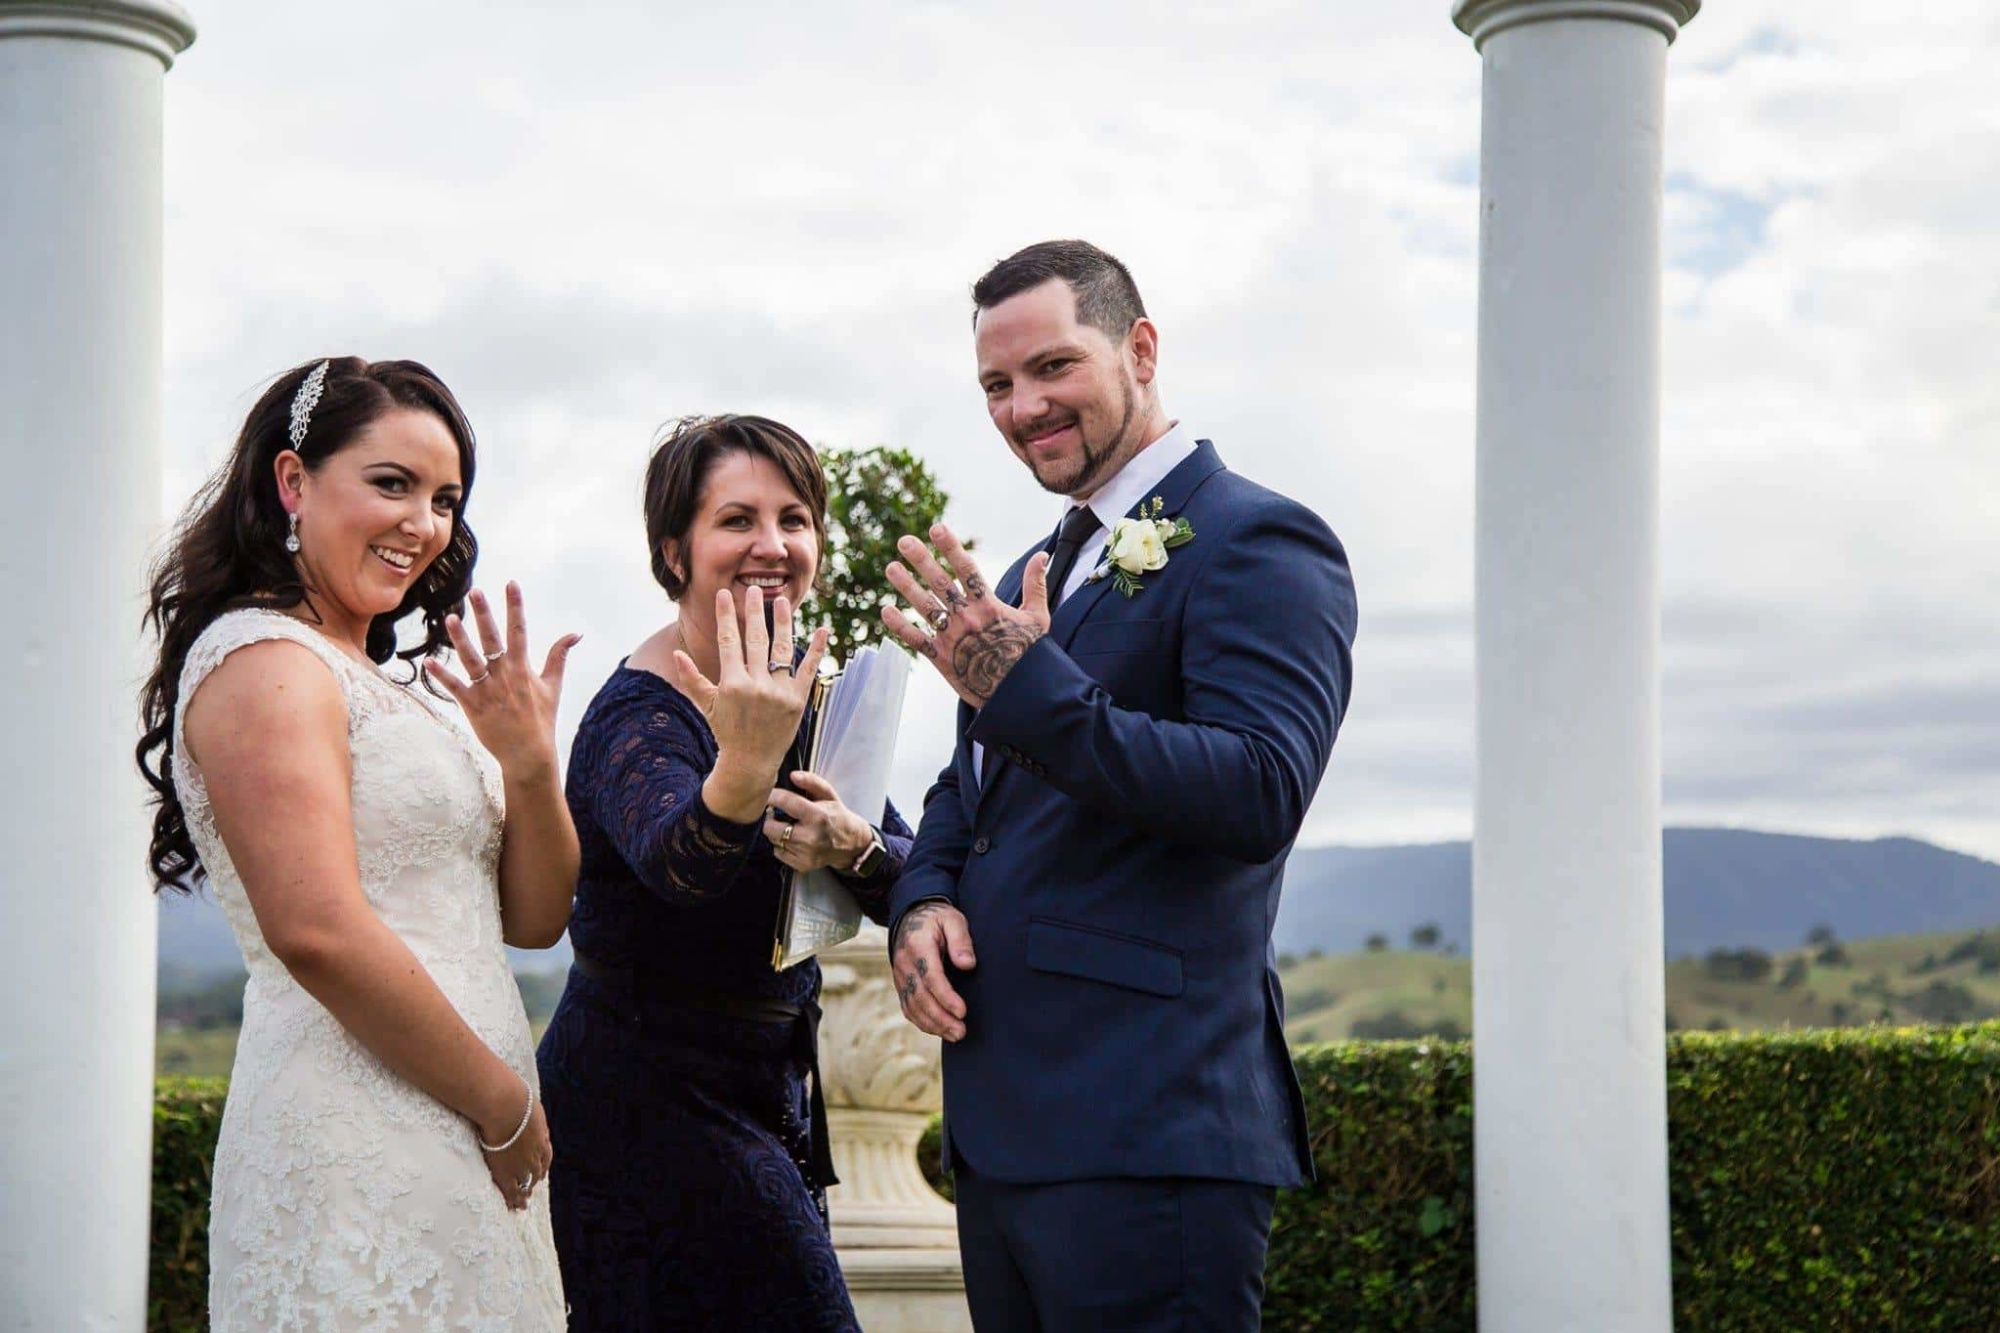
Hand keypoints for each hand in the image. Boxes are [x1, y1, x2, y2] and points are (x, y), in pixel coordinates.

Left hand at [426, 583, 579, 776]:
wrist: (528, 753)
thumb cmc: (541, 718)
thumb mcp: (553, 686)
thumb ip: (559, 656)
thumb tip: (575, 634)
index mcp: (523, 668)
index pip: (520, 630)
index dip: (515, 606)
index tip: (510, 584)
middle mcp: (505, 675)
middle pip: (493, 639)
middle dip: (484, 614)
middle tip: (475, 591)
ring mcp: (488, 690)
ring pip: (471, 659)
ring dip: (460, 639)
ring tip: (450, 618)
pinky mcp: (473, 705)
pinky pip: (454, 687)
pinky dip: (441, 675)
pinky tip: (428, 661)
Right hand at [477, 1080, 551, 1211]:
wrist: (506, 1108)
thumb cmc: (513, 1100)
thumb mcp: (526, 1102)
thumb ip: (523, 1107)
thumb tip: (517, 1095)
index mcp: (541, 1138)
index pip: (544, 1156)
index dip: (541, 1165)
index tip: (540, 1173)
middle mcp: (535, 1154)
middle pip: (536, 1172)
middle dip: (533, 1181)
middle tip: (530, 1188)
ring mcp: (521, 1165)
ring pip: (525, 1185)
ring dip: (524, 1194)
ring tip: (522, 1204)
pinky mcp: (505, 1172)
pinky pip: (510, 1190)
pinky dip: (512, 1199)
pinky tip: (512, 1206)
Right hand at [670, 588, 829, 778]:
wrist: (750, 763)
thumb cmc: (726, 731)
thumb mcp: (706, 706)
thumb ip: (692, 678)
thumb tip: (676, 653)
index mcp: (732, 684)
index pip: (729, 640)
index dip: (727, 615)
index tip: (725, 595)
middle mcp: (756, 686)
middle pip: (756, 639)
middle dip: (754, 612)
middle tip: (754, 590)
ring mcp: (779, 692)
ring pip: (783, 649)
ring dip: (784, 622)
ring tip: (782, 601)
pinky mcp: (798, 700)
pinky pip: (809, 670)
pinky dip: (818, 650)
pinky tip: (823, 630)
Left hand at [765, 771, 871, 873]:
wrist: (851, 844)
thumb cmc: (838, 816)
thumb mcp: (829, 795)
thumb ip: (812, 782)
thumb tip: (793, 776)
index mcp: (818, 816)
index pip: (785, 802)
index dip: (773, 796)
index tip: (770, 794)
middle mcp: (810, 837)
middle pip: (770, 826)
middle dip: (772, 817)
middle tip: (779, 813)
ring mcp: (805, 853)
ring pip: (773, 839)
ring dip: (777, 831)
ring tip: (789, 826)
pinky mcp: (801, 865)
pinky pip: (778, 852)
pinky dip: (782, 845)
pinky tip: (794, 839)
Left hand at [881, 523, 1047, 707]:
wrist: (1021, 696)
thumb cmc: (1030, 656)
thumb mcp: (1038, 618)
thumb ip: (1036, 584)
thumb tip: (1042, 555)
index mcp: (989, 606)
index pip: (967, 569)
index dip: (951, 547)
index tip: (936, 528)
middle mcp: (967, 618)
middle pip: (941, 583)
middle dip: (922, 560)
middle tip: (904, 541)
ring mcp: (952, 639)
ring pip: (925, 608)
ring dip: (906, 587)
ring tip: (890, 567)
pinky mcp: (941, 660)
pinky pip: (916, 640)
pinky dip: (900, 627)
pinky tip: (885, 611)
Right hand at [891, 900, 976, 1041]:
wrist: (911, 917)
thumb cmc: (937, 919)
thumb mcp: (952, 920)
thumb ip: (961, 940)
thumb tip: (968, 965)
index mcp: (918, 945)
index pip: (931, 977)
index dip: (946, 997)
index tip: (962, 1011)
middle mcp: (905, 964)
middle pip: (920, 997)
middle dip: (941, 1018)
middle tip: (961, 1031)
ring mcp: (900, 976)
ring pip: (913, 1007)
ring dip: (933, 1025)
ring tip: (955, 1035)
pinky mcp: (901, 986)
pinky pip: (908, 1008)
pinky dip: (923, 1022)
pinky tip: (940, 1030)